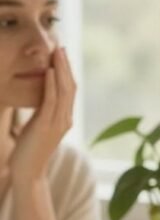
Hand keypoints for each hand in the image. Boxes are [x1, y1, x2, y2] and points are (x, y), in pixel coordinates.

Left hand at [10, 47, 75, 186]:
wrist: (28, 172)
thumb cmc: (29, 151)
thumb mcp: (39, 128)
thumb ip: (43, 113)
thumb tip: (41, 100)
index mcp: (65, 119)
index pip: (70, 90)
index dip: (67, 71)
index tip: (61, 55)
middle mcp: (65, 119)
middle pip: (71, 87)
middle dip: (66, 66)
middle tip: (61, 47)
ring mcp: (58, 123)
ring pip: (64, 91)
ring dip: (60, 69)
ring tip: (57, 52)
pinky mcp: (46, 126)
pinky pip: (51, 101)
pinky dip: (51, 84)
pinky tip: (49, 71)